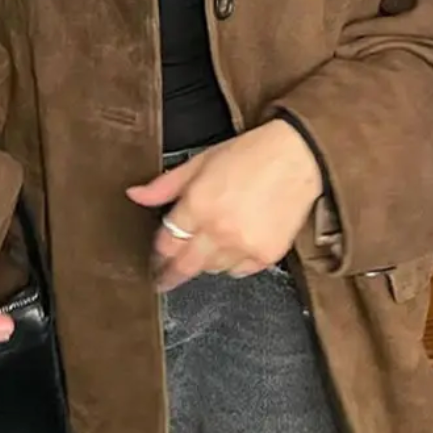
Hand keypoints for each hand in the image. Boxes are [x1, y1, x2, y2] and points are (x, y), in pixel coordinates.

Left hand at [127, 121, 322, 290]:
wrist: (296, 157)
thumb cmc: (250, 154)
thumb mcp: (200, 161)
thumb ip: (165, 185)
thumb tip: (135, 195)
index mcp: (198, 205)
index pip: (166, 243)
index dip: (157, 253)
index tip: (155, 258)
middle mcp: (218, 230)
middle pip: (185, 266)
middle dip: (171, 274)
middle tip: (163, 279)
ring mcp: (243, 246)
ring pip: (211, 270)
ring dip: (204, 263)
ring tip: (206, 249)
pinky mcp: (266, 256)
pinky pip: (239, 272)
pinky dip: (232, 263)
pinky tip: (234, 246)